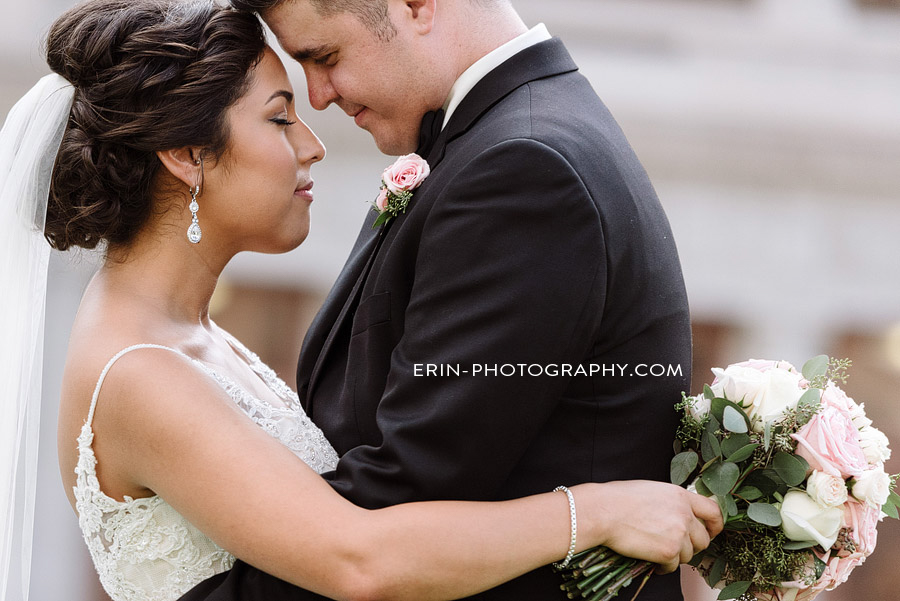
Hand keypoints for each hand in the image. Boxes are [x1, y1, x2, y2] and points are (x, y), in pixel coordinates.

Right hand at [573, 480, 722, 573]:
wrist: (603, 511)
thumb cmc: (618, 499)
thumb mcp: (652, 491)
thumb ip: (671, 502)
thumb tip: (677, 515)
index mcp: (680, 495)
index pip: (713, 510)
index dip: (715, 525)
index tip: (710, 532)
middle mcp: (684, 513)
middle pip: (703, 538)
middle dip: (691, 546)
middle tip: (676, 547)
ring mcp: (678, 533)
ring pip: (689, 554)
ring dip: (675, 556)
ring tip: (658, 553)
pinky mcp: (669, 551)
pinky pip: (674, 566)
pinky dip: (664, 567)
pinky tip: (652, 561)